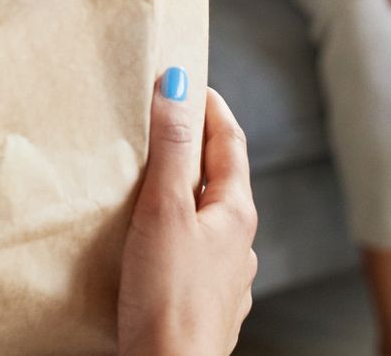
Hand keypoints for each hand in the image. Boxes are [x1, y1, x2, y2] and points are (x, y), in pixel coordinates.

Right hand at [117, 71, 257, 355]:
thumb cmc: (168, 299)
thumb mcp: (165, 209)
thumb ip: (170, 148)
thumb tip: (178, 85)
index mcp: (236, 214)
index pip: (230, 143)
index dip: (211, 108)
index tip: (191, 82)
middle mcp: (238, 246)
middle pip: (220, 181)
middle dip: (195, 149)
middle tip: (165, 122)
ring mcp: (224, 280)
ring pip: (206, 221)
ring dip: (185, 195)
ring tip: (152, 181)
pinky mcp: (201, 307)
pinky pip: (192, 255)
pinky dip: (175, 235)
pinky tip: (152, 244)